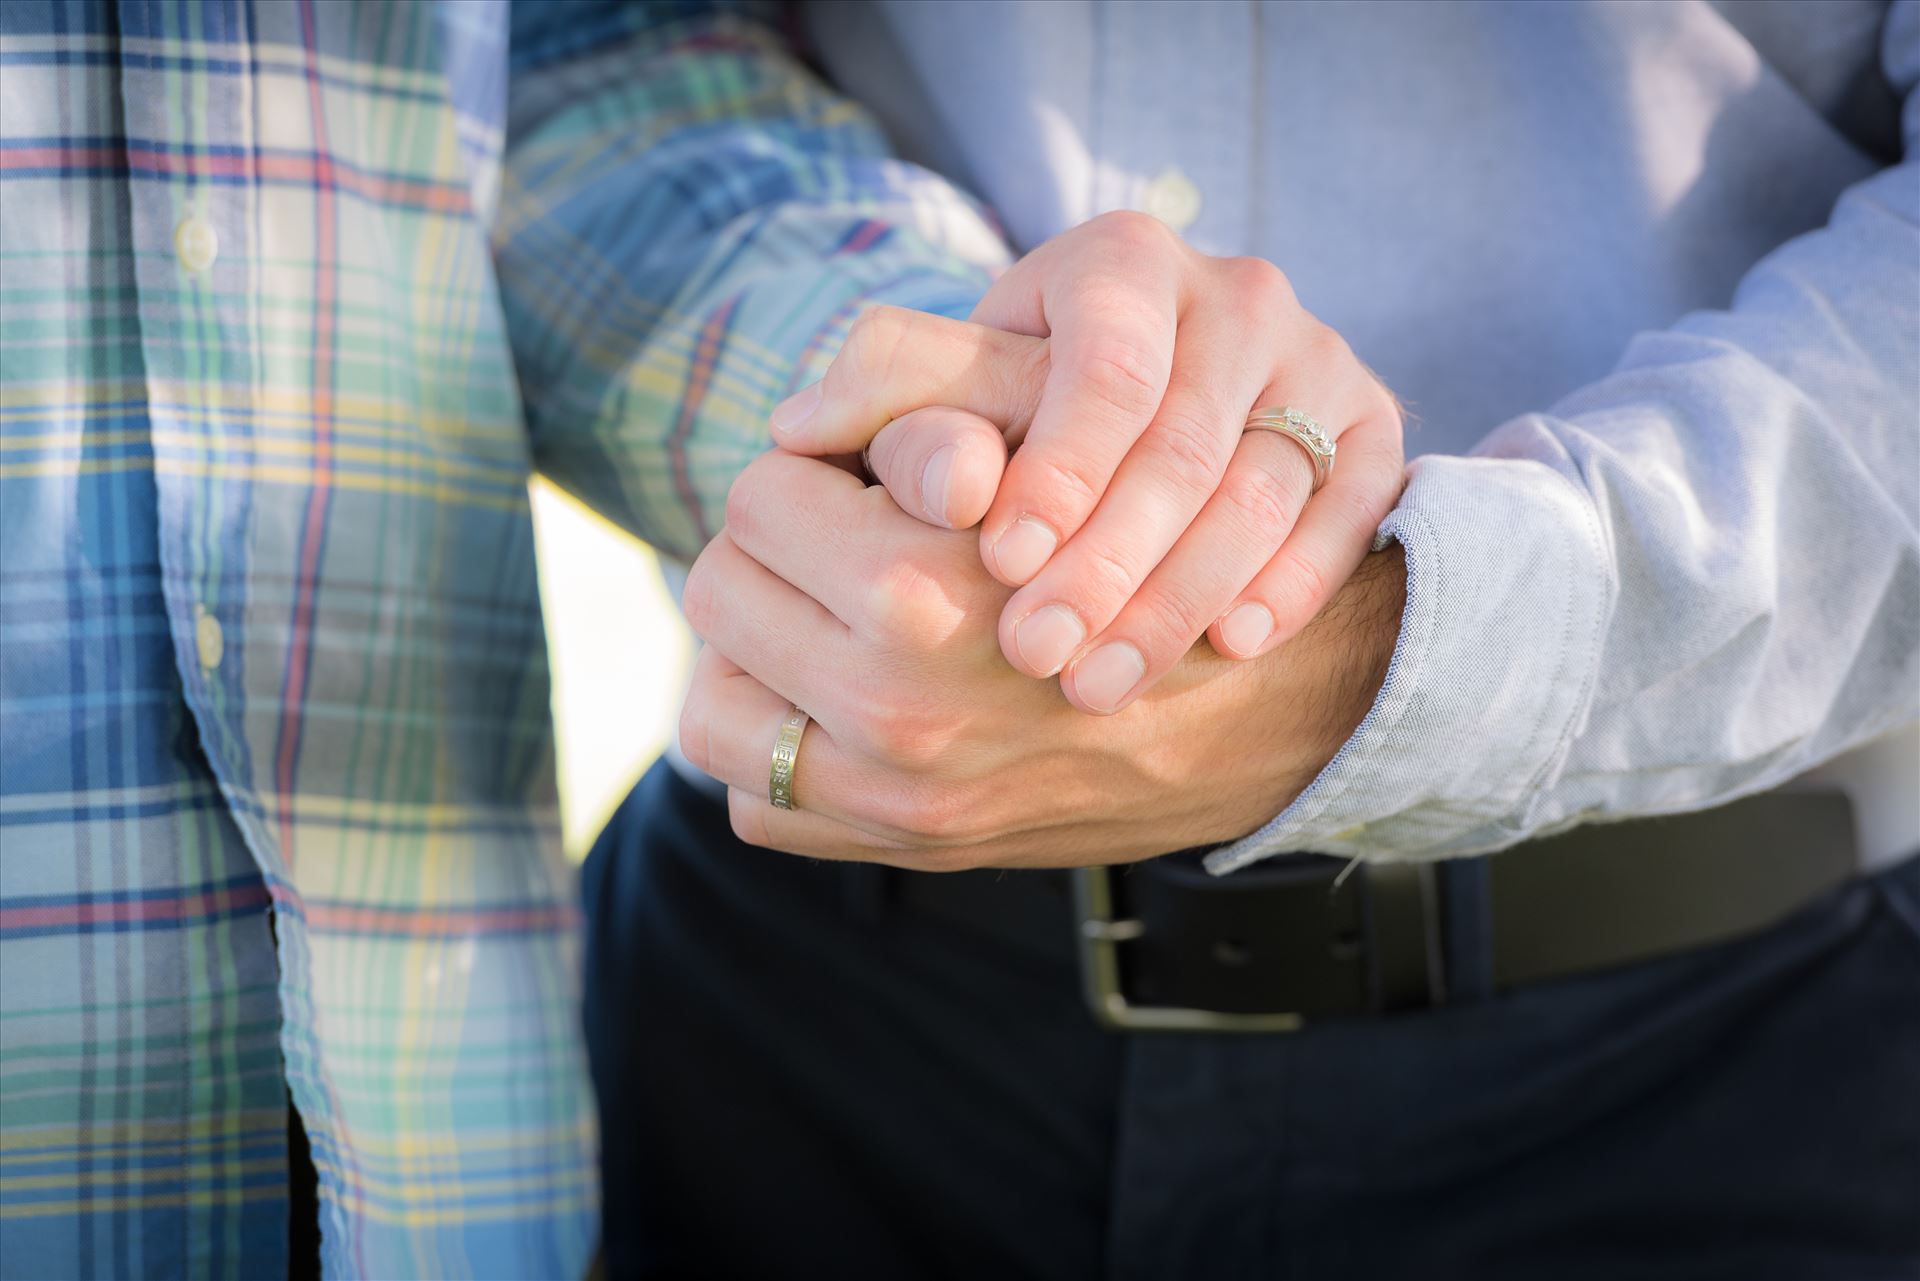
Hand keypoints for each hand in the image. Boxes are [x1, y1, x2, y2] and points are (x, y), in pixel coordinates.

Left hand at [678, 450, 1404, 868]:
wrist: (1264, 707)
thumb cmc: (1154, 530)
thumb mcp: (1048, 420)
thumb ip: (914, 387)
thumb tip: (790, 422)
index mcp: (919, 592)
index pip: (760, 494)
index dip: (806, 473)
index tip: (851, 482)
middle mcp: (901, 716)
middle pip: (718, 591)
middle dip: (771, 557)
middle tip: (828, 544)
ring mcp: (899, 800)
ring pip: (710, 708)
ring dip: (755, 656)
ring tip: (822, 619)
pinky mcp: (906, 848)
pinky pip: (756, 803)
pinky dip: (778, 752)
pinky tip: (838, 704)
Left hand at [768, 211, 1404, 714]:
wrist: (1192, 421)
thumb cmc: (1039, 400)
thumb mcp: (962, 375)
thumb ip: (886, 394)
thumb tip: (799, 429)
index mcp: (1121, 259)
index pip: (1097, 366)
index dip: (1053, 468)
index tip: (994, 560)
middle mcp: (1232, 293)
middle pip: (1181, 444)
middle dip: (1105, 561)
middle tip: (1033, 654)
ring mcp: (1316, 362)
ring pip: (1264, 489)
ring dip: (1181, 597)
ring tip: (1100, 686)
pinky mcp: (1371, 428)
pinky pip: (1352, 510)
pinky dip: (1295, 582)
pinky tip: (1232, 648)